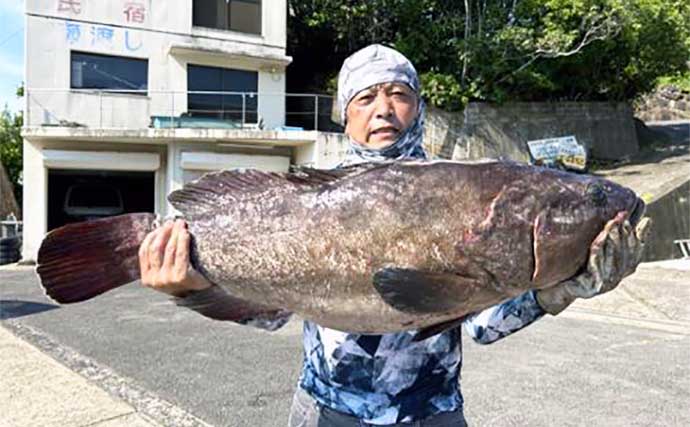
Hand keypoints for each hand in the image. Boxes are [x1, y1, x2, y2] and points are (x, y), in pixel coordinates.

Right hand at [139, 219, 211, 296]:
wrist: (201, 295)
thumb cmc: (183, 279)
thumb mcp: (165, 271)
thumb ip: (159, 257)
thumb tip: (160, 231)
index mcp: (147, 278)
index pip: (144, 252)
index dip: (152, 236)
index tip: (160, 226)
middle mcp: (155, 280)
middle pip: (156, 248)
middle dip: (164, 232)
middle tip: (172, 222)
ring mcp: (168, 279)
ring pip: (169, 249)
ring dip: (175, 233)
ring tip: (181, 225)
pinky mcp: (181, 276)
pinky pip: (181, 253)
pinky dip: (183, 241)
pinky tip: (186, 233)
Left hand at [536, 212, 651, 314]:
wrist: (562, 286)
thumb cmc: (582, 265)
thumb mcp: (601, 251)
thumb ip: (621, 238)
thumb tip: (648, 219)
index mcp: (623, 270)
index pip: (636, 251)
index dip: (636, 234)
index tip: (631, 219)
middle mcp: (618, 277)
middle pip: (625, 254)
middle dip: (622, 234)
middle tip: (619, 218)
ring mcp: (607, 284)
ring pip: (612, 259)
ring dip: (612, 240)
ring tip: (611, 225)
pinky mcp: (594, 287)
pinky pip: (597, 266)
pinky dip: (598, 252)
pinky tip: (598, 241)